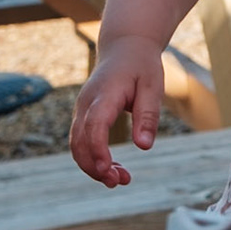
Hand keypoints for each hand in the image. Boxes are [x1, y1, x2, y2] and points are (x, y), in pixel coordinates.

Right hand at [70, 35, 163, 186]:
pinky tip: (113, 167)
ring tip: (120, 180)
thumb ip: (148, 116)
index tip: (108, 170)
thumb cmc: (142, 66)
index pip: (94, 125)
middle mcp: (86, 103)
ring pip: (77, 145)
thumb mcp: (152, 87)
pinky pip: (82, 140)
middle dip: (95, 166)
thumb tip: (144, 147)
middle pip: (80, 141)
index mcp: (104, 94)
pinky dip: (93, 157)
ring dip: (94, 166)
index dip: (98, 150)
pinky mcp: (84, 115)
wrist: (125, 47)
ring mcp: (82, 110)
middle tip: (120, 182)